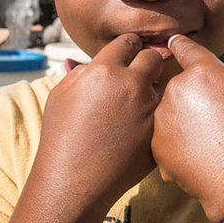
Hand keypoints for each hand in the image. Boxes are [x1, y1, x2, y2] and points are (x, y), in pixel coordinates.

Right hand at [35, 34, 164, 210]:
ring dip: (151, 91)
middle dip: (147, 62)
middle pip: (153, 58)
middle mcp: (131, 85)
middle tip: (138, 74)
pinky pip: (163, 114)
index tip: (128, 53)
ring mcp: (148, 110)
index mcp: (104, 70)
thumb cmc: (60, 136)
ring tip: (134, 107)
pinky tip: (137, 128)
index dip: (129, 46)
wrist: (73, 181)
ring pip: (162, 87)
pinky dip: (154, 116)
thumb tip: (84, 60)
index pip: (129, 41)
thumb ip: (78, 72)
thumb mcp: (61, 96)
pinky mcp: (158, 132)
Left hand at [152, 36, 223, 222]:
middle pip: (179, 83)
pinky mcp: (157, 147)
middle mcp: (177, 90)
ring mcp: (164, 120)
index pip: (184, 47)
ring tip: (211, 137)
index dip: (181, 45)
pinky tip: (200, 154)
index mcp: (204, 71)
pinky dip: (178, 143)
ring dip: (183, 118)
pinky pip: (165, 138)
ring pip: (169, 111)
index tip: (176, 43)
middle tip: (217, 111)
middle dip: (193, 92)